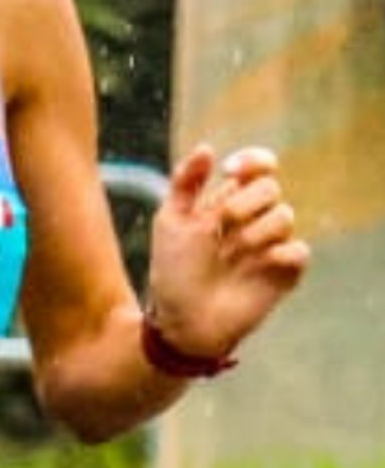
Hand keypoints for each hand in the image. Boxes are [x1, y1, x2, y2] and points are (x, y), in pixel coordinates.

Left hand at [144, 143, 309, 360]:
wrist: (183, 320)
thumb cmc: (173, 272)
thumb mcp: (170, 222)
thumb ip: (185, 183)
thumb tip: (209, 147)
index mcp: (227, 203)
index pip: (257, 168)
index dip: (253, 162)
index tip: (233, 170)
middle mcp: (253, 221)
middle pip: (270, 188)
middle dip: (244, 203)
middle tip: (221, 227)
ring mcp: (271, 245)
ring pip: (284, 216)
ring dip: (253, 233)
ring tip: (231, 255)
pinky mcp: (285, 272)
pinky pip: (298, 250)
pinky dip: (278, 254)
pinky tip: (257, 265)